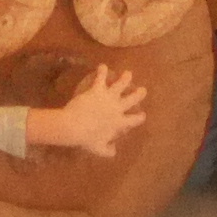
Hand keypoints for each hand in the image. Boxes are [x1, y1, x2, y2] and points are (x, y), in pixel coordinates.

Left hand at [29, 65, 146, 156]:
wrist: (74, 126)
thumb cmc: (86, 139)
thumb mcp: (99, 149)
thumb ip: (108, 151)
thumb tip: (114, 151)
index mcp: (119, 122)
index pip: (134, 120)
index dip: (139, 117)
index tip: (143, 115)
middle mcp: (117, 108)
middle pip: (132, 99)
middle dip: (139, 94)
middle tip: (143, 90)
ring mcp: (108, 97)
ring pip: (120, 85)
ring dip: (125, 78)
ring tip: (128, 73)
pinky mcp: (97, 90)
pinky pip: (101, 78)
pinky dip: (102, 71)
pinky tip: (102, 65)